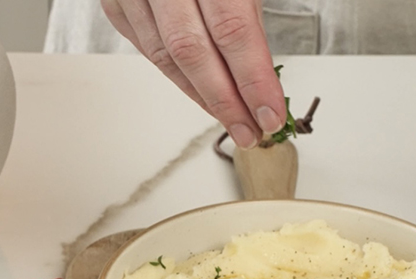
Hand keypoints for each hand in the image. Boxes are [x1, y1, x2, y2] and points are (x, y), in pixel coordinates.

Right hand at [100, 0, 285, 147]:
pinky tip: (197, 88)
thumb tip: (265, 66)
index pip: (232, 29)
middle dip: (226, 102)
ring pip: (165, 56)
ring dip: (200, 96)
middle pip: (193, 52)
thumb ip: (246, 6)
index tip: (271, 112)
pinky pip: (145, 45)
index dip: (253, 80)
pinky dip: (174, 73)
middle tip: (252, 130)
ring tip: (231, 118)